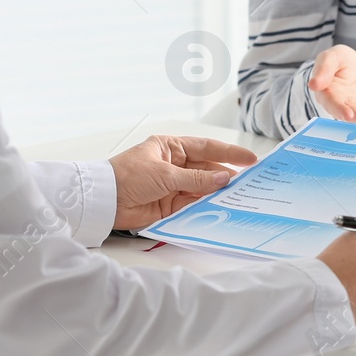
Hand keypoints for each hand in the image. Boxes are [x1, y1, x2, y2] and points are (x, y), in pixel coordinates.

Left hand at [108, 135, 256, 229]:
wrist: (104, 201)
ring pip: (201, 188)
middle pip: (206, 169)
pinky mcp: (169, 205)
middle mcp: (174, 165)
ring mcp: (173, 185)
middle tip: (248, 183)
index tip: (250, 159)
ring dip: (217, 193)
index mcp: (172, 147)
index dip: (229, 153)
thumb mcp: (165, 174)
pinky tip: (219, 208)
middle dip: (226, 176)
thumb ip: (195, 179)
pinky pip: (192, 205)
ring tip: (239, 197)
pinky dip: (204, 207)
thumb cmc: (128, 176)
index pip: (206, 148)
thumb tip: (223, 179)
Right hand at [309, 45, 355, 123]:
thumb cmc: (338, 61)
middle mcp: (343, 109)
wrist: (354, 66)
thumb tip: (313, 84)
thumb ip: (324, 68)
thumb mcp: (331, 57)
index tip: (349, 116)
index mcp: (328, 96)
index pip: (332, 106)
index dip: (340, 111)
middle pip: (354, 120)